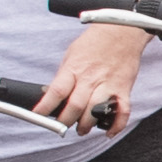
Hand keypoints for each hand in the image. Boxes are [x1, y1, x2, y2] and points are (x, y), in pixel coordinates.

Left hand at [35, 17, 150, 135]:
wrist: (122, 30)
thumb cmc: (95, 41)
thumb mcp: (72, 54)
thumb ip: (63, 75)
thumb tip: (51, 93)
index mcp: (75, 68)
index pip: (56, 92)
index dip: (45, 107)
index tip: (38, 116)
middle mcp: (91, 78)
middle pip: (75, 107)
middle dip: (65, 122)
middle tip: (62, 126)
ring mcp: (108, 84)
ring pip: (95, 112)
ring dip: (87, 125)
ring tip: (82, 128)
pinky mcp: (123, 88)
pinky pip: (122, 112)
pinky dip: (116, 125)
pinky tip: (108, 132)